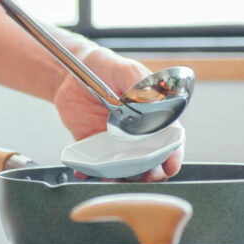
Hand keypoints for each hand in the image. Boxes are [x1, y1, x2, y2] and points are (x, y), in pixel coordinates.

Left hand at [52, 45, 183, 181]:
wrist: (70, 74)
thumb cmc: (103, 67)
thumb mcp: (125, 69)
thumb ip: (139, 83)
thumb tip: (152, 99)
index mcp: (151, 114)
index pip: (168, 138)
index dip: (173, 154)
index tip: (171, 164)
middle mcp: (137, 133)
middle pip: (151, 160)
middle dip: (151, 173)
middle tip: (144, 175)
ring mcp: (116, 142)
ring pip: (126, 168)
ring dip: (123, 177)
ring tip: (115, 177)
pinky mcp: (95, 147)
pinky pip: (97, 165)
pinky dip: (93, 173)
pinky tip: (87, 172)